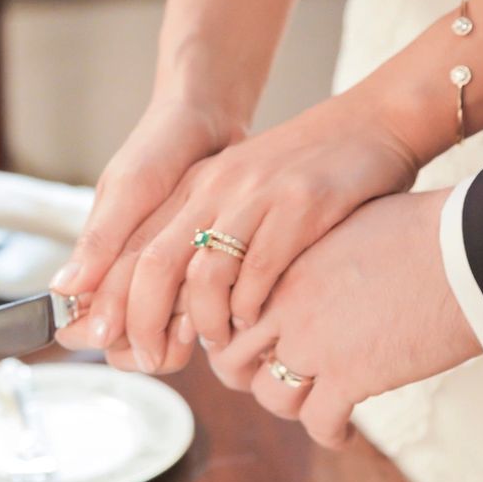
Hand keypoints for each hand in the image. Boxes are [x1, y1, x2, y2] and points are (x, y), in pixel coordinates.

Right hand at [51, 98, 242, 359]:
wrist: (208, 121)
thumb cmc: (160, 147)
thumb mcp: (130, 189)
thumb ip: (100, 240)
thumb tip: (63, 291)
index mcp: (95, 261)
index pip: (83, 328)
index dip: (105, 337)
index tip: (129, 327)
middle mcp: (124, 276)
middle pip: (122, 345)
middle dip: (146, 345)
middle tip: (178, 324)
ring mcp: (159, 277)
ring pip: (157, 338)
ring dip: (176, 336)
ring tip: (199, 313)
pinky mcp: (190, 273)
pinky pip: (189, 315)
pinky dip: (201, 317)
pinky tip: (221, 302)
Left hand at [118, 93, 419, 373]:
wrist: (373, 122)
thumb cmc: (305, 175)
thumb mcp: (241, 195)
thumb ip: (201, 237)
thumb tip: (167, 307)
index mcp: (194, 186)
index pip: (132, 248)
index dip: (113, 301)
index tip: (110, 343)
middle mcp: (216, 186)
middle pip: (153, 263)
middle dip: (143, 321)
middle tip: (153, 358)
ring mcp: (258, 194)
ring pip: (204, 271)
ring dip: (204, 319)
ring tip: (216, 341)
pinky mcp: (303, 202)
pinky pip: (261, 269)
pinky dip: (251, 306)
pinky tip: (256, 319)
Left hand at [206, 188, 481, 447]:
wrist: (472, 248)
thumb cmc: (428, 229)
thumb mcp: (351, 227)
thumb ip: (321, 254)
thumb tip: (326, 268)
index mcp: (283, 262)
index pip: (230, 310)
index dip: (236, 333)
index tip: (256, 344)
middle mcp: (284, 303)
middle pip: (233, 357)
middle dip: (247, 375)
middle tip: (273, 379)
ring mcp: (312, 342)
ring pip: (270, 395)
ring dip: (290, 405)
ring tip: (314, 405)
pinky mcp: (348, 377)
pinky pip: (318, 423)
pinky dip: (330, 434)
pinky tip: (345, 433)